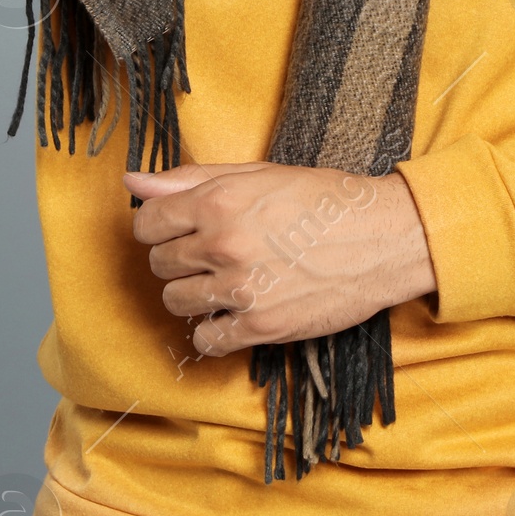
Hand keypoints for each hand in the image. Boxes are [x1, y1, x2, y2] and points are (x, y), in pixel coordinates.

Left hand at [126, 161, 435, 357]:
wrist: (381, 237)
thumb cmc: (321, 199)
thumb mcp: (257, 175)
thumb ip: (191, 179)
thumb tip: (133, 180)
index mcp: (219, 200)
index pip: (148, 222)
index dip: (158, 227)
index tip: (177, 230)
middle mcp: (224, 243)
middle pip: (159, 263)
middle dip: (178, 259)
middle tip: (212, 253)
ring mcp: (242, 288)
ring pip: (176, 302)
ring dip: (193, 294)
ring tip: (225, 282)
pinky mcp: (261, 327)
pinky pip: (206, 340)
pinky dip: (214, 330)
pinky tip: (236, 312)